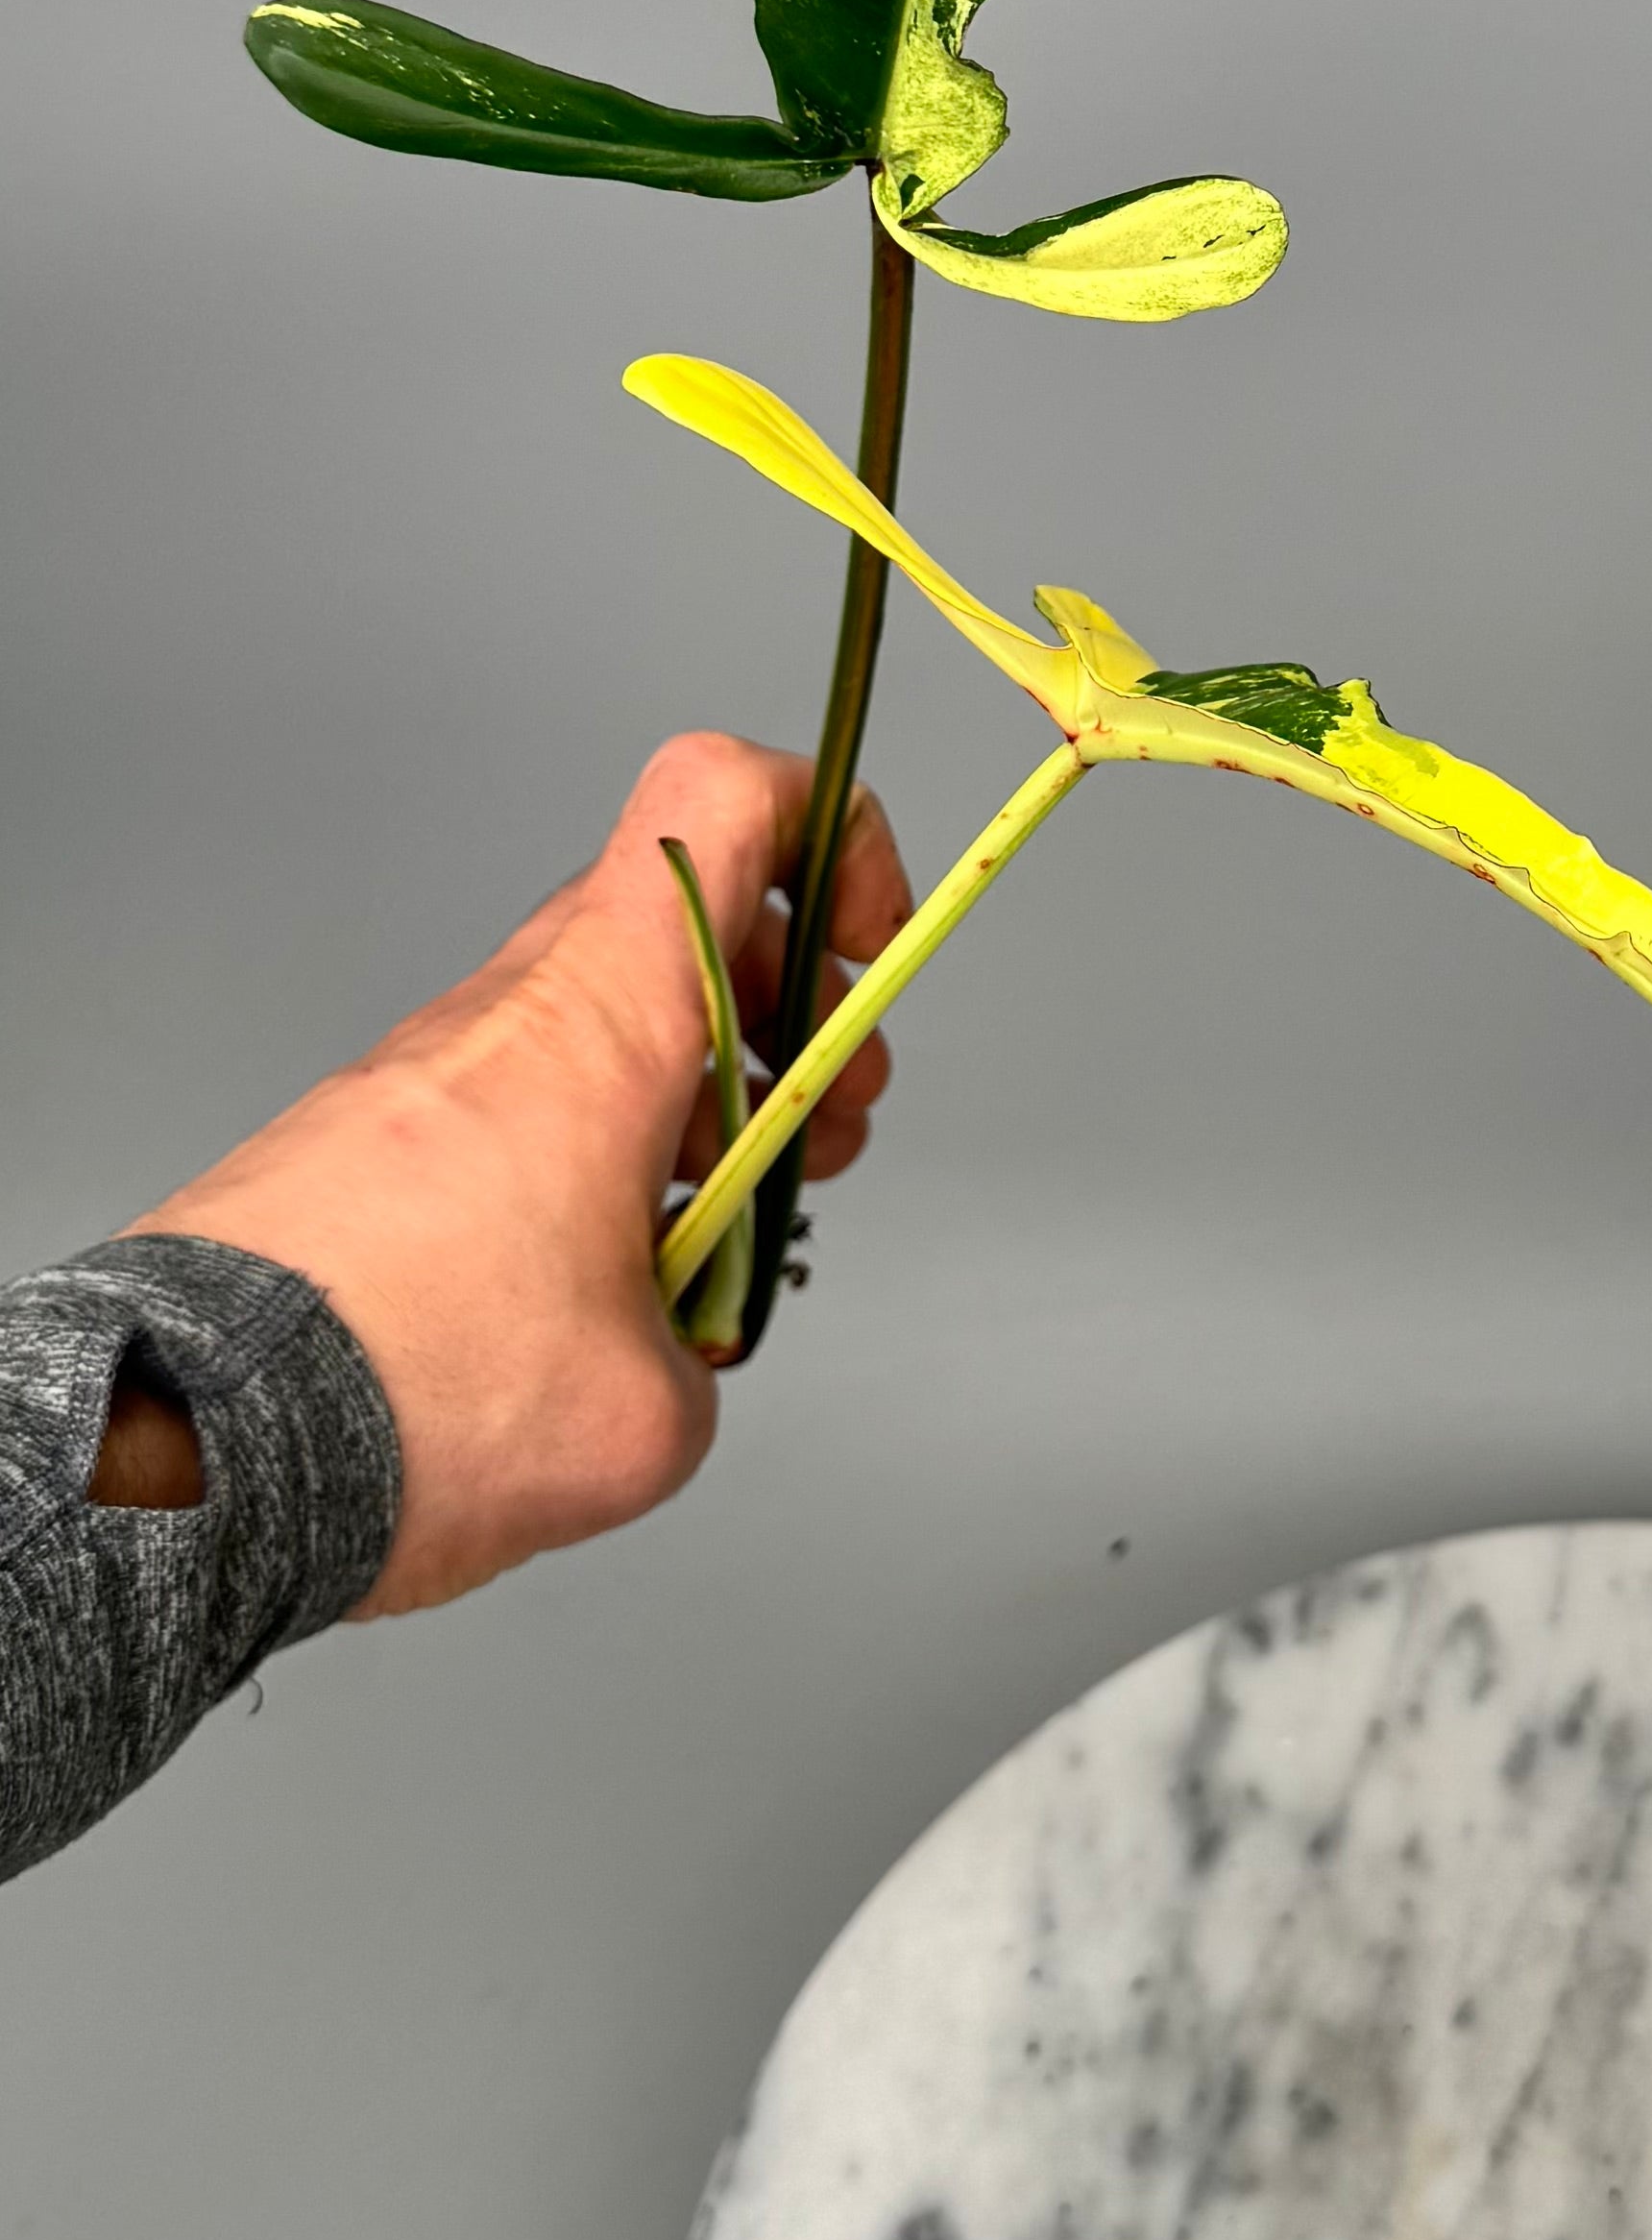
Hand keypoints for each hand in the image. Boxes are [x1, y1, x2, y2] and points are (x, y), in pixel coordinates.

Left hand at [123, 737, 913, 1615]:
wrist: (194, 1442)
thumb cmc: (409, 1388)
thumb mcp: (645, 1412)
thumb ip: (702, 1350)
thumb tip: (670, 1364)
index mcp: (605, 1016)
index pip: (727, 797)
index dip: (834, 836)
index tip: (869, 956)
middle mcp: (514, 1009)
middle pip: (694, 925)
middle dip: (792, 1019)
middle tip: (816, 1132)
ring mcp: (434, 1068)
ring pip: (609, 1020)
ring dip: (694, 1101)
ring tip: (707, 1233)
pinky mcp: (376, 1138)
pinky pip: (524, 1100)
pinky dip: (593, 1160)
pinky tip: (594, 1284)